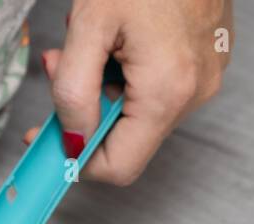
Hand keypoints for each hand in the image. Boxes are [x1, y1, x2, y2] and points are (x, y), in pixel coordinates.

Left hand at [26, 0, 232, 184]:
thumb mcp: (89, 26)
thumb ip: (73, 91)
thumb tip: (71, 140)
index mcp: (167, 92)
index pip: (118, 167)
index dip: (76, 162)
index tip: (45, 140)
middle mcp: (195, 94)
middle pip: (125, 140)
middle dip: (83, 113)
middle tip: (56, 67)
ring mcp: (206, 79)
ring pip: (138, 114)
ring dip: (101, 88)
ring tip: (86, 41)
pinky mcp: (208, 62)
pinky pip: (156, 90)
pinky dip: (125, 75)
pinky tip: (116, 39)